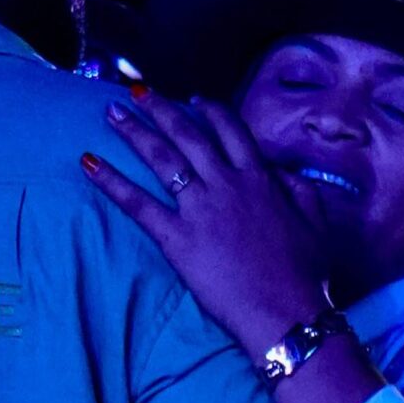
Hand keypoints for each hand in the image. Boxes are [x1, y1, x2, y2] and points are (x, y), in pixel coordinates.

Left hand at [81, 86, 329, 358]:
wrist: (287, 311)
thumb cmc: (305, 274)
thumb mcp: (315, 221)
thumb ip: (298, 188)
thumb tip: (281, 172)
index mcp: (259, 179)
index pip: (230, 131)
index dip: (210, 111)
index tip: (194, 99)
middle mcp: (226, 184)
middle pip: (188, 135)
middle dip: (161, 108)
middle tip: (138, 91)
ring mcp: (200, 208)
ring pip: (161, 157)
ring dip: (134, 130)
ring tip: (111, 111)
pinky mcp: (178, 238)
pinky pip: (138, 204)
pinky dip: (111, 181)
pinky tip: (88, 163)